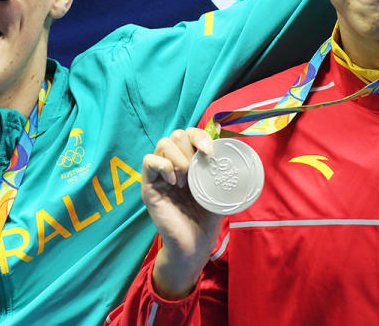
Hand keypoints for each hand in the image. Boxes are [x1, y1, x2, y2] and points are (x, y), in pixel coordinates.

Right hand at [142, 127, 223, 299]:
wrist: (195, 245)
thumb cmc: (206, 219)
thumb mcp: (217, 189)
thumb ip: (219, 168)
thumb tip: (229, 144)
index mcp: (189, 162)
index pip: (189, 134)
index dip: (199, 135)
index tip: (210, 151)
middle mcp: (172, 165)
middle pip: (176, 135)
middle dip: (190, 149)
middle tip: (197, 171)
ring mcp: (159, 175)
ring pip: (163, 144)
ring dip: (179, 158)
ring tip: (187, 180)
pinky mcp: (149, 187)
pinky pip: (149, 161)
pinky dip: (164, 165)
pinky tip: (175, 181)